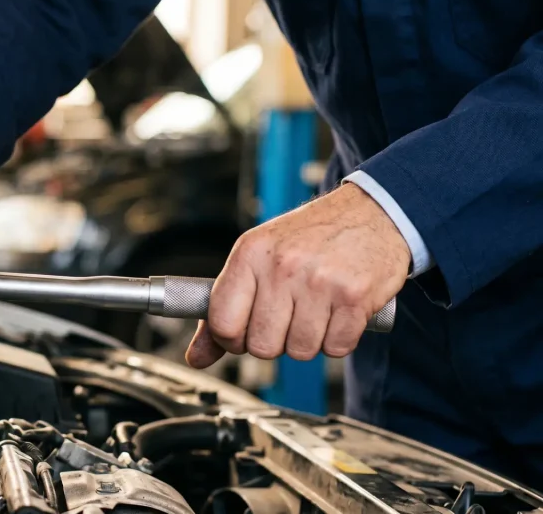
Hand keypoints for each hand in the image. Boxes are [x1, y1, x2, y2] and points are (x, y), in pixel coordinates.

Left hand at [185, 183, 408, 368]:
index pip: (222, 322)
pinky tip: (338, 313)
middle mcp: (282, 266)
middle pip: (262, 346)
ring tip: (316, 310)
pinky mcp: (355, 296)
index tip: (244, 332)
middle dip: (275, 341)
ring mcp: (320, 281)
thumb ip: (224, 308)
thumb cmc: (310, 238)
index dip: (232, 339)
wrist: (372, 212)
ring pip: (300, 351)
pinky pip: (337, 348)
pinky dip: (339, 339)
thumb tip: (197, 357)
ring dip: (309, 340)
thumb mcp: (257, 258)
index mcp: (250, 254)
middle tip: (288, 318)